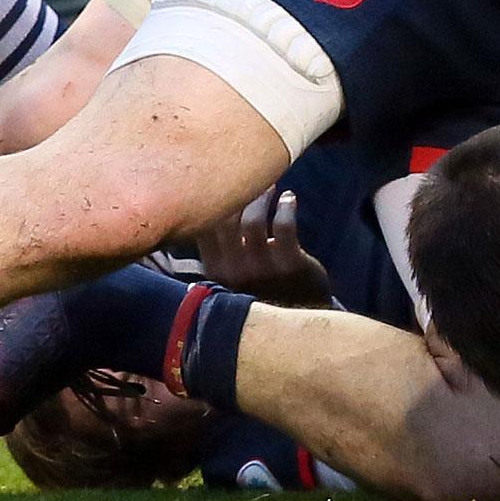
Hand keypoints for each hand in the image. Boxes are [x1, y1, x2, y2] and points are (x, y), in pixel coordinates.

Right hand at [191, 188, 333, 306]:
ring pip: (253, 220)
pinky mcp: (289, 265)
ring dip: (263, 197)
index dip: (213, 200)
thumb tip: (205, 203)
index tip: (224, 181)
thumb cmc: (261, 287)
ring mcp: (260, 269)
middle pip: (225, 220)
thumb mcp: (230, 273)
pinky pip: (284, 228)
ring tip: (271, 187)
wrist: (295, 322)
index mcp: (213, 269)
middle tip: (250, 178)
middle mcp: (232, 270)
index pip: (203, 227)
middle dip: (238, 193)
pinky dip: (287, 207)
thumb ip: (217, 247)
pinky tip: (290, 198)